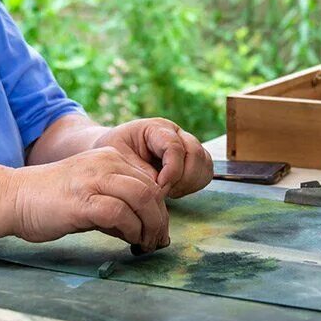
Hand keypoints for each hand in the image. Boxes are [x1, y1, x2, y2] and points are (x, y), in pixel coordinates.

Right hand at [8, 147, 168, 250]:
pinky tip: (129, 241)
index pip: (150, 181)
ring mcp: (93, 180)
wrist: (13, 197)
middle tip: (158, 241)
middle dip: (160, 219)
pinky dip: (131, 230)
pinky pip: (120, 213)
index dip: (160, 208)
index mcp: (110, 157)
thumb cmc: (50, 201)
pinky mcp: (82, 200)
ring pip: (142, 197)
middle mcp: (105, 163)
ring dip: (151, 225)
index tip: (159, 230)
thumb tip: (143, 229)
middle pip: (152, 189)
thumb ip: (116, 204)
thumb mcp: (90, 193)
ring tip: (147, 244)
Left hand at [93, 118, 212, 197]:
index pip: (175, 146)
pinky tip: (174, 190)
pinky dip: (193, 186)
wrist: (114, 153)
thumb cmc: (115, 152)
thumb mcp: (117, 157)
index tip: (158, 187)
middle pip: (196, 154)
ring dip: (189, 183)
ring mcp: (187, 146)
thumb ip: (139, 171)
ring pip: (204, 165)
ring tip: (167, 191)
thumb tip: (159, 186)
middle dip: (181, 179)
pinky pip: (205, 173)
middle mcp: (177, 134)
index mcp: (157, 128)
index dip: (171, 170)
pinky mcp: (193, 160)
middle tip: (162, 191)